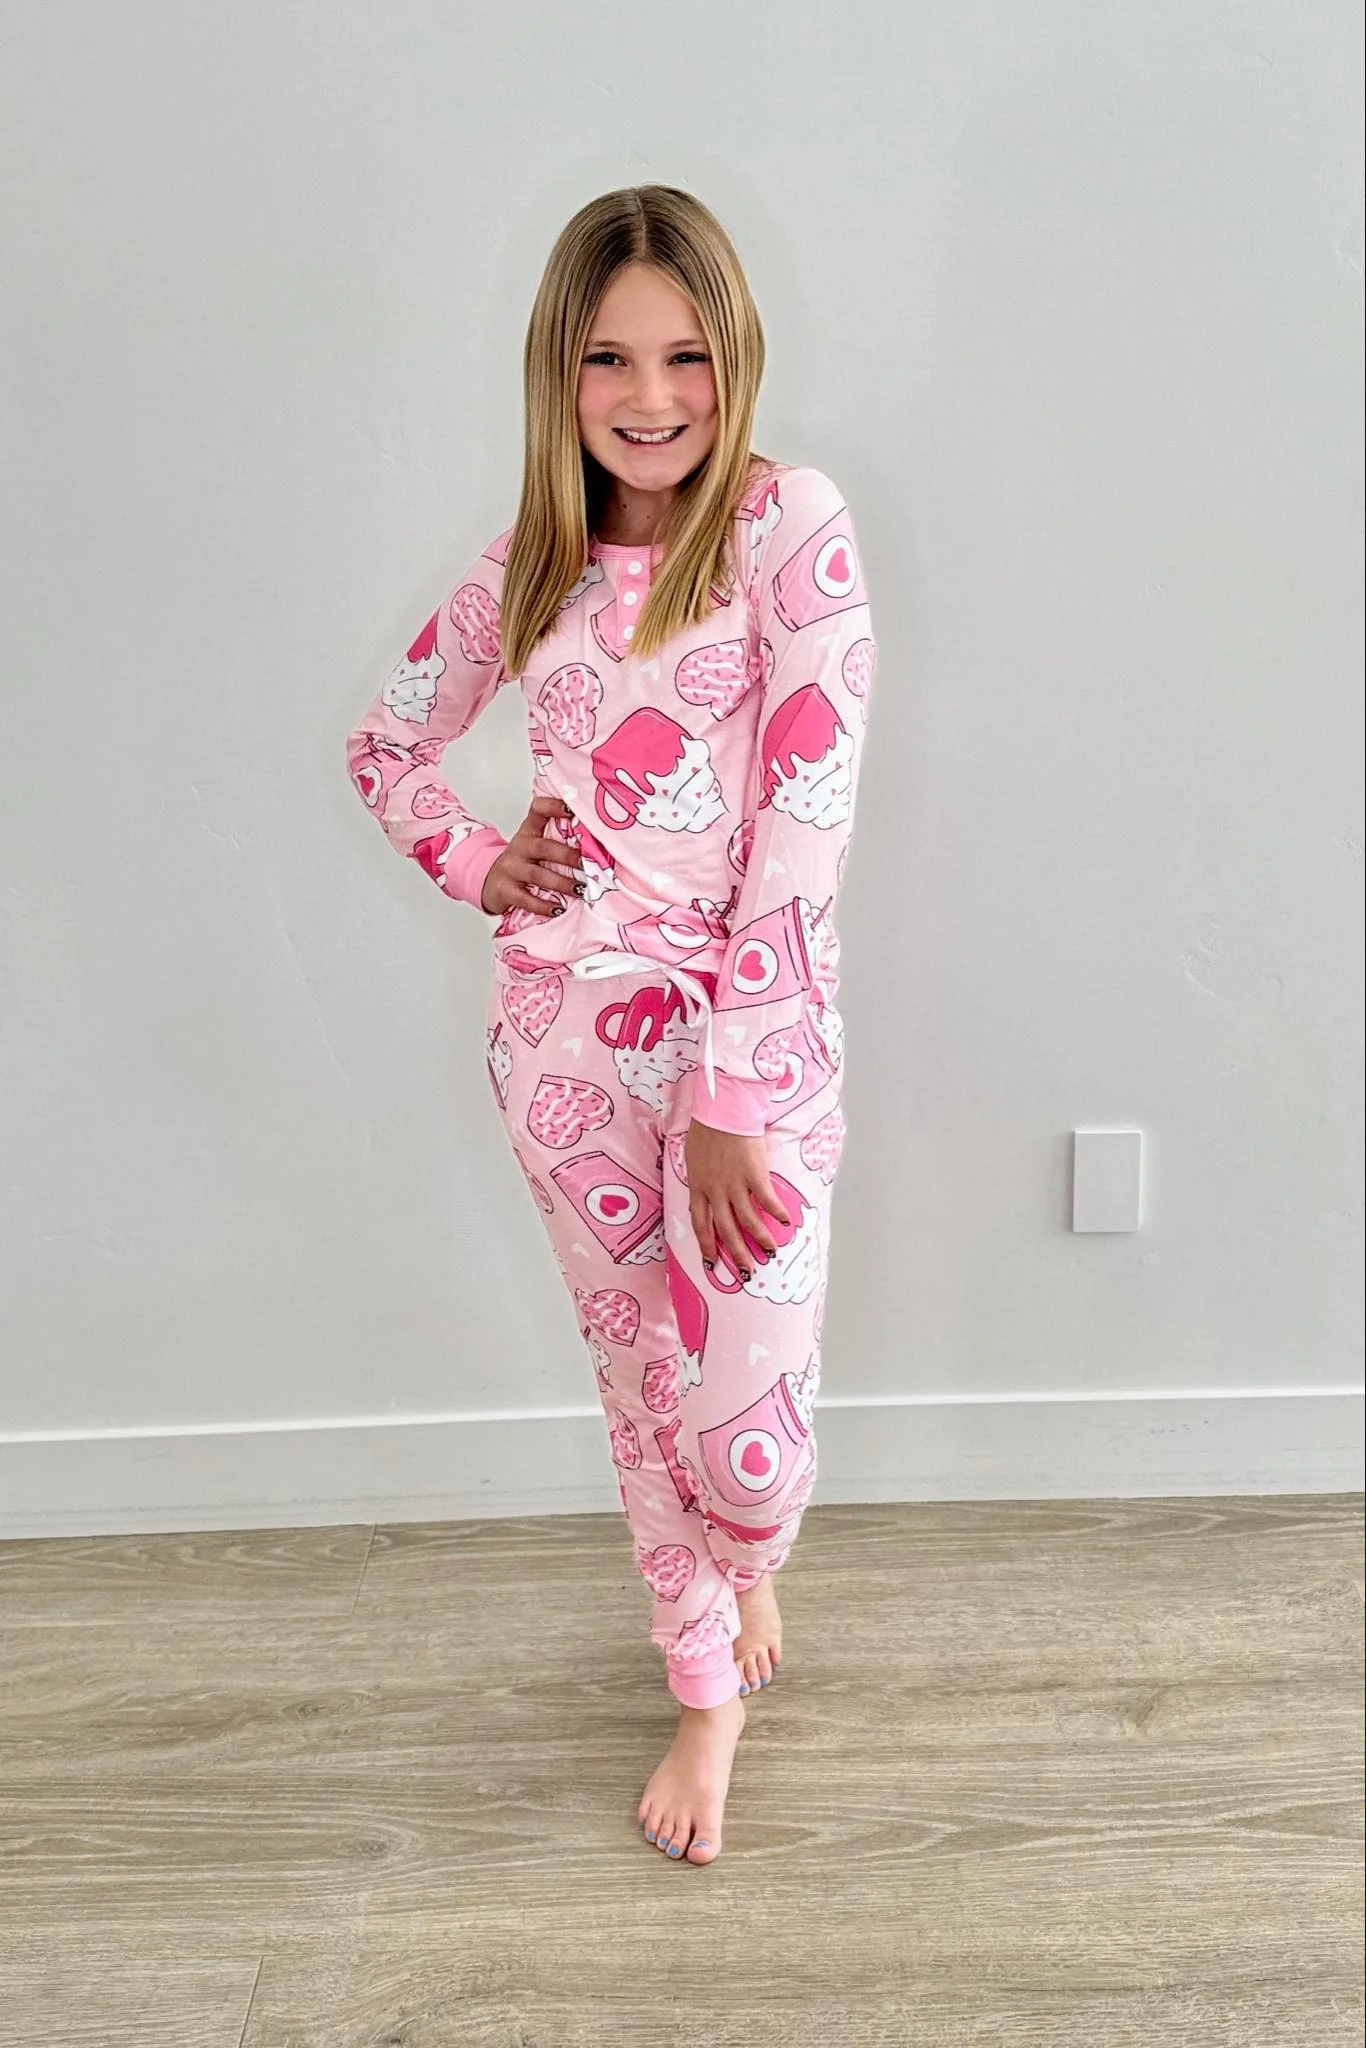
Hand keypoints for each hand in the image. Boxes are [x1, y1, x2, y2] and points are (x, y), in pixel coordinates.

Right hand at [480, 795, 583, 916]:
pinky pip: (525, 899)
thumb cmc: (522, 863)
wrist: (491, 882)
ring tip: (581, 889)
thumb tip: (598, 844)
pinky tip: (558, 908)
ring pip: (537, 875)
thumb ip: (558, 840)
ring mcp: (510, 868)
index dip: (553, 806)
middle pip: (543, 847)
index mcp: (529, 831)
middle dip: (568, 856)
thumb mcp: (535, 845)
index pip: (538, 810)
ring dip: (562, 883)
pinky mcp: (505, 890)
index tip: (573, 809)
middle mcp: (519, 847)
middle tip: (588, 864)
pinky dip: (543, 905)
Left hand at [685, 1119, 791, 1279]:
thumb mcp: (693, 1158)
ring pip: (747, 1221)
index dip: (707, 1246)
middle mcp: (715, 1191)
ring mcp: (734, 1184)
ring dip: (760, 1239)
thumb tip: (706, 1191)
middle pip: (725, 1230)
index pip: (701, 1225)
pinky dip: (776, 1213)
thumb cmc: (706, 1129)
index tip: (712, 1263)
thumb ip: (700, 1178)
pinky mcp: (754, 1174)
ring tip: (770, 1252)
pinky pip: (766, 1200)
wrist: (722, 1110)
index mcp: (698, 1188)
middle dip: (736, 1254)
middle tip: (747, 1271)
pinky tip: (785, 1222)